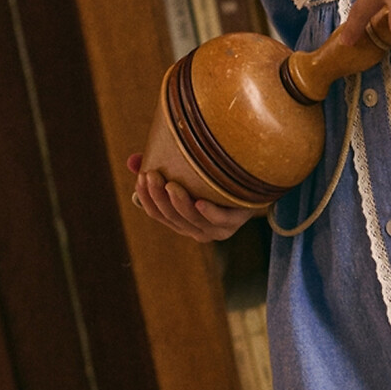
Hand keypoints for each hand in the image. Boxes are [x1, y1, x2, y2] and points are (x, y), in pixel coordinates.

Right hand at [127, 153, 258, 241]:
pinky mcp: (236, 222)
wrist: (259, 178)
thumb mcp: (189, 169)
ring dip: (179, 204)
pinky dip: (209, 213)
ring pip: (192, 220)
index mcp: (182, 219)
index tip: (141, 177)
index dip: (147, 197)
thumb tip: (132, 160)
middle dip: (159, 197)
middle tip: (153, 175)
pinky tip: (199, 202)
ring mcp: (217, 228)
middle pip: (172, 217)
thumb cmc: (218, 176)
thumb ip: (162, 165)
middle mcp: (197, 228)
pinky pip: (220, 220)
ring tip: (171, 184)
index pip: (158, 213)